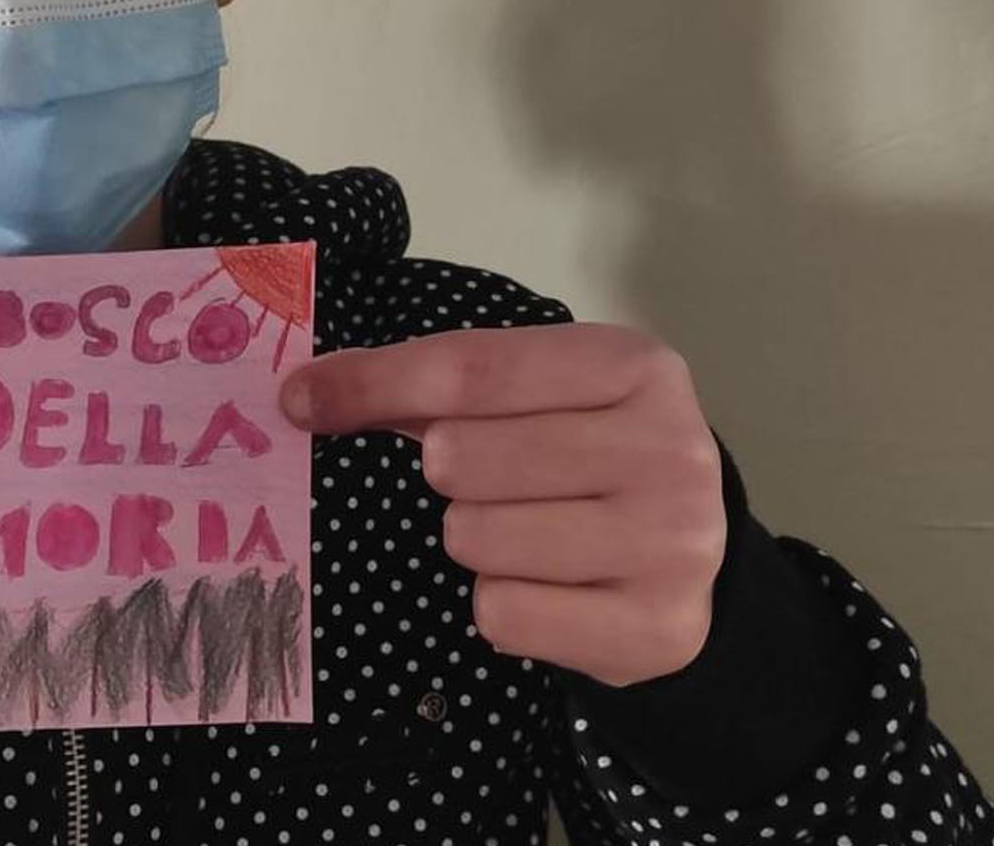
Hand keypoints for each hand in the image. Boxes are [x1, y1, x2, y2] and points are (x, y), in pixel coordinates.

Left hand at [282, 324, 725, 687]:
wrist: (692, 559)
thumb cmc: (587, 458)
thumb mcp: (531, 398)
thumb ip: (427, 386)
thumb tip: (305, 393)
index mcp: (632, 367)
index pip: (470, 368)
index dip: (373, 384)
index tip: (301, 401)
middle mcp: (670, 448)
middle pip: (462, 456)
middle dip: (448, 476)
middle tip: (488, 484)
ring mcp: (675, 543)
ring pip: (475, 538)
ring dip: (473, 542)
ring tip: (523, 535)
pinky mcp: (657, 628)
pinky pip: (502, 614)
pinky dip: (501, 606)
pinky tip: (544, 588)